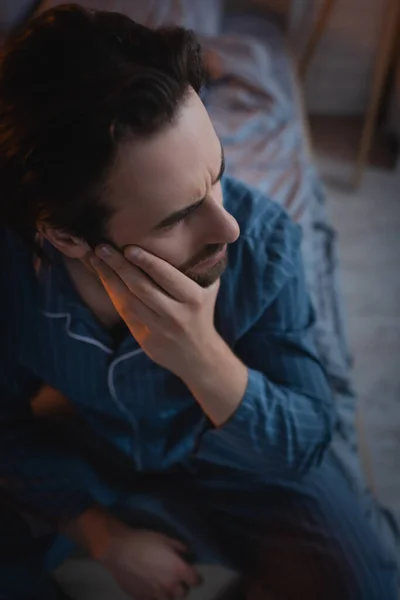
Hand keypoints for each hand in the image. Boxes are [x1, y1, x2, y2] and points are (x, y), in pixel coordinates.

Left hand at [89, 245, 219, 377]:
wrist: (198, 354)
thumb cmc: (201, 312)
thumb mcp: (209, 288)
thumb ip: (199, 265)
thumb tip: (188, 234)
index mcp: (193, 298)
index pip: (167, 276)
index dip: (147, 262)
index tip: (128, 247)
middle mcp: (176, 313)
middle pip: (142, 287)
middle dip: (120, 265)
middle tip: (102, 247)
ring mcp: (159, 327)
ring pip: (129, 300)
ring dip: (109, 278)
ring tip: (95, 259)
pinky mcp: (145, 337)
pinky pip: (125, 312)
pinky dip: (112, 293)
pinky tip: (102, 277)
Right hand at [98, 526, 200, 599]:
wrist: (119, 550)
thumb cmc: (144, 541)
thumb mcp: (165, 539)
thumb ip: (179, 548)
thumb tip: (187, 553)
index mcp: (178, 570)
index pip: (196, 581)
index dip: (195, 576)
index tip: (190, 571)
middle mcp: (169, 585)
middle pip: (183, 593)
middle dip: (181, 585)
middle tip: (174, 576)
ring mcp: (155, 595)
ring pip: (169, 599)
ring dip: (168, 592)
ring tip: (162, 583)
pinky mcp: (142, 598)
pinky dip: (154, 595)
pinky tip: (149, 585)